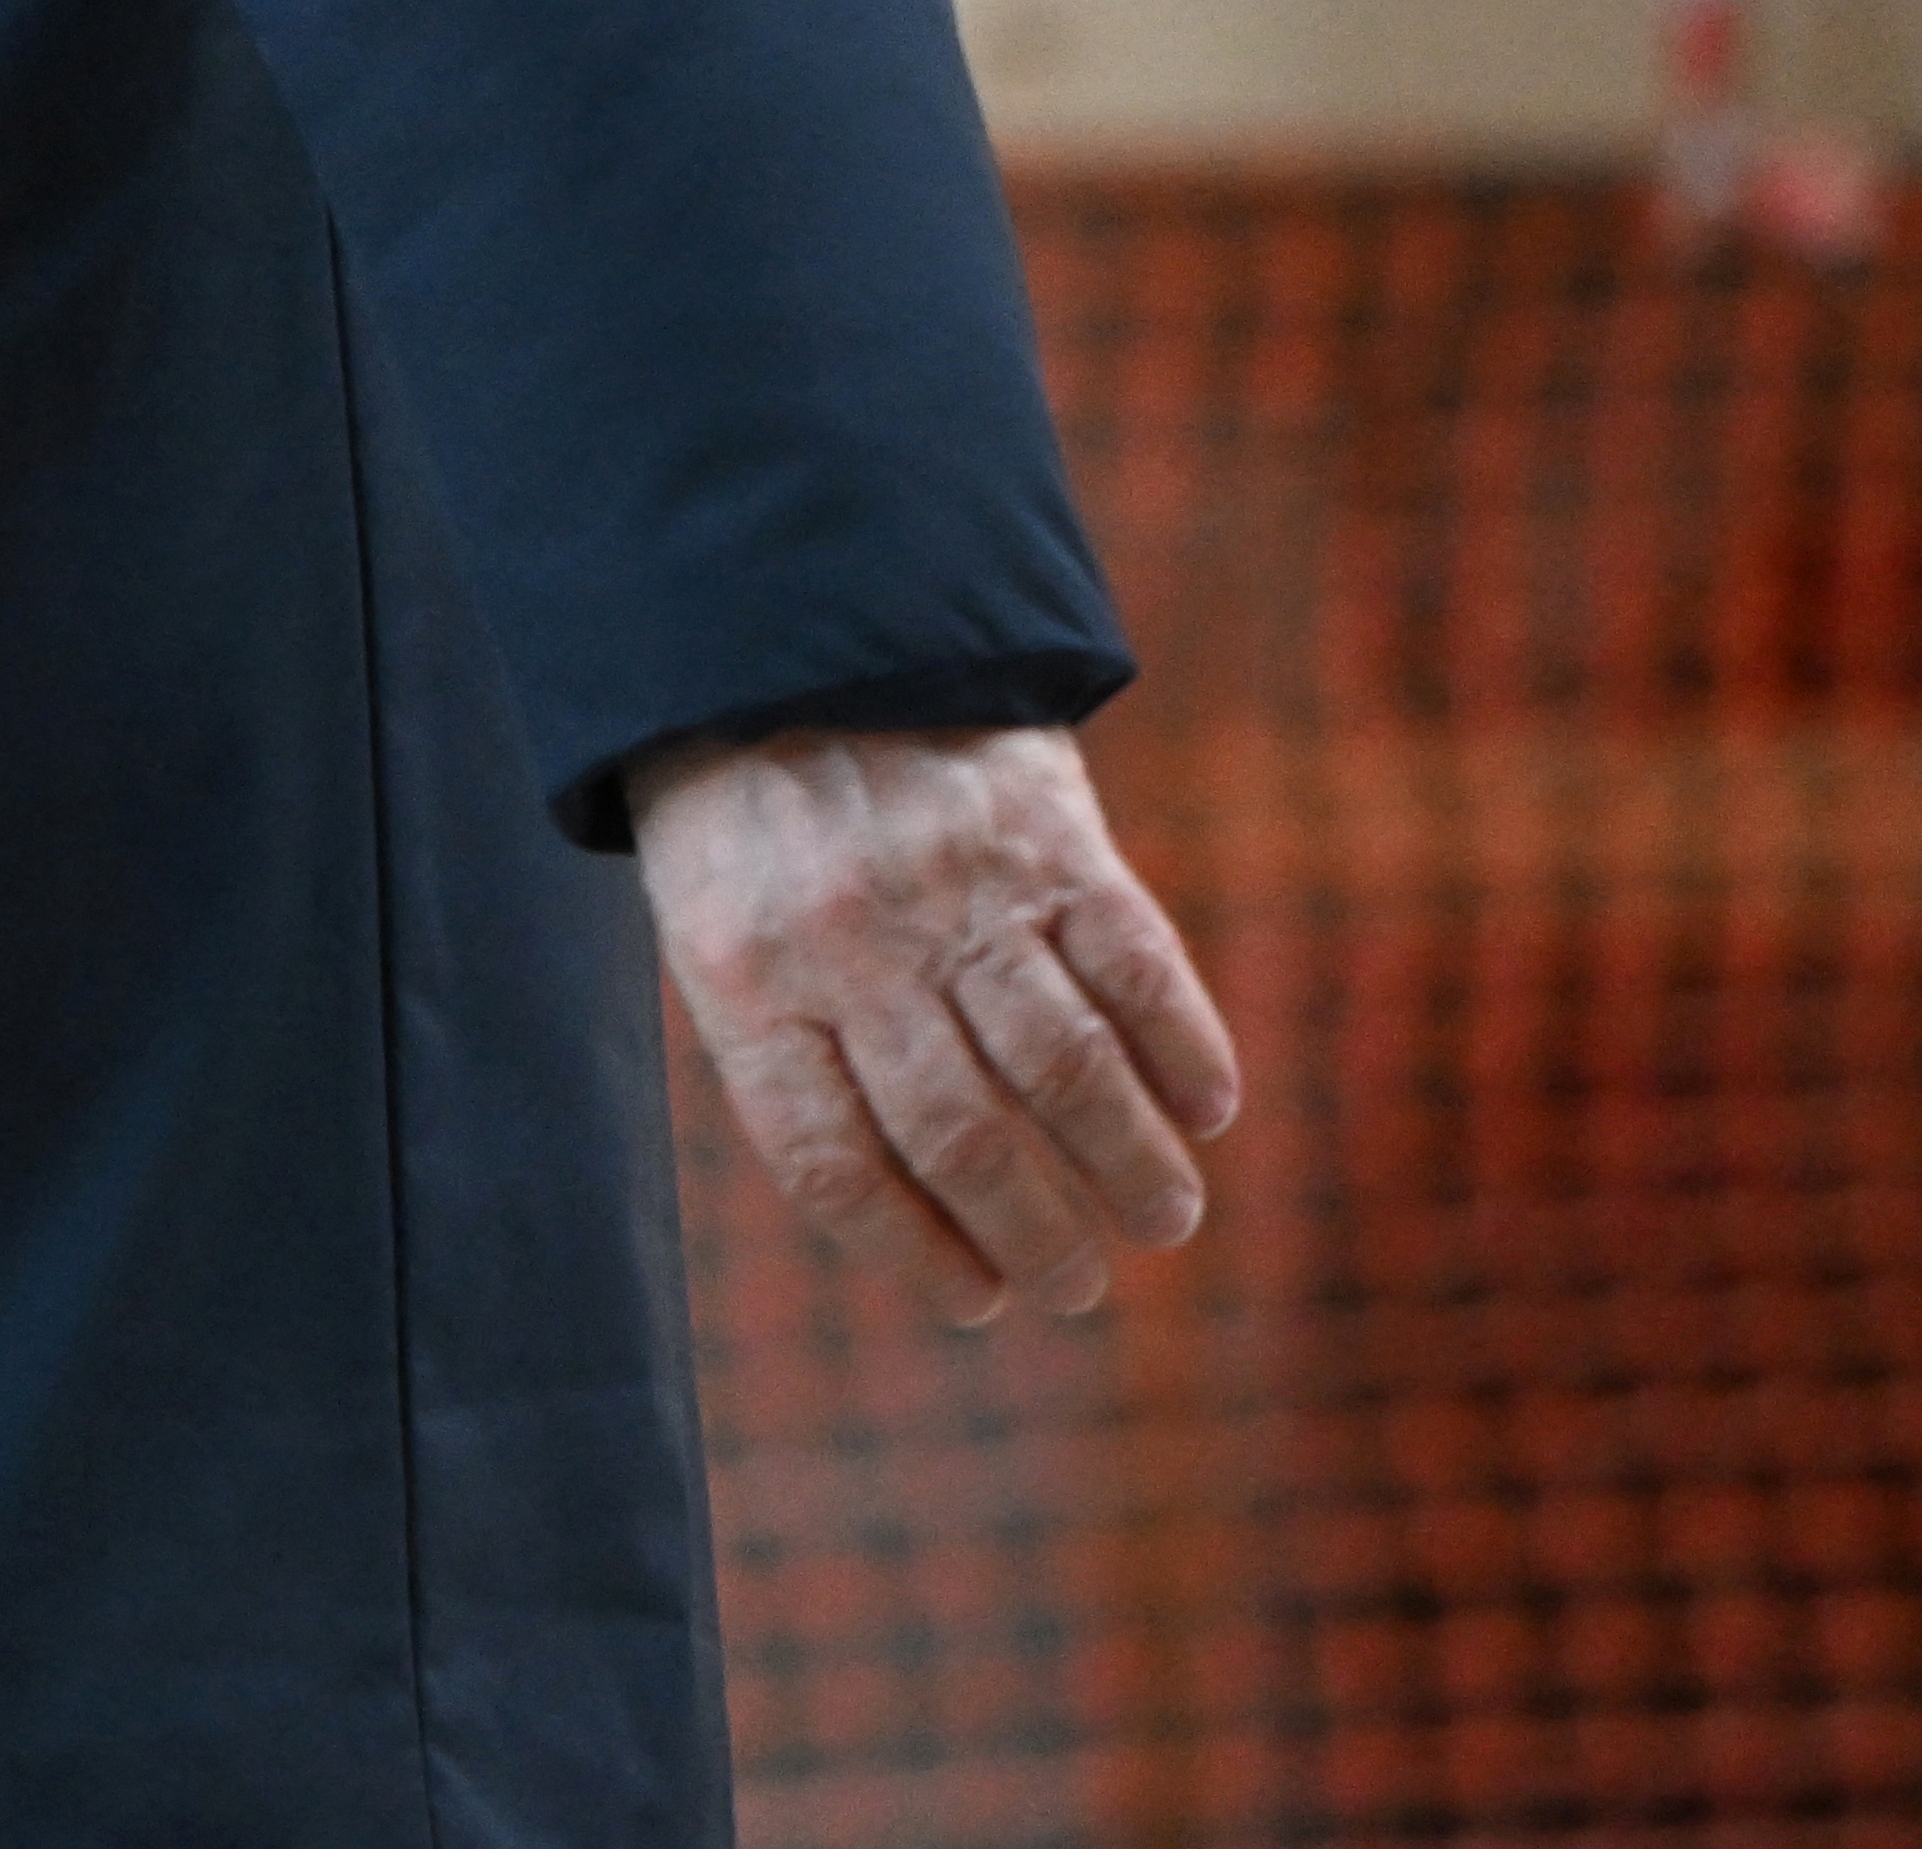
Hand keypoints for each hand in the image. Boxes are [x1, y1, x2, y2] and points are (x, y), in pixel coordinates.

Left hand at [634, 723, 1239, 1326]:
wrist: (786, 618)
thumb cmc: (747, 807)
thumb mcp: (717, 920)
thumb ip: (799, 1043)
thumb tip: (921, 1214)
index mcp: (746, 975)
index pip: (833, 1162)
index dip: (914, 1251)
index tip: (978, 1304)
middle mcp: (850, 941)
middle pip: (960, 1136)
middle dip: (1035, 1237)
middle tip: (1077, 1286)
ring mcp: (955, 886)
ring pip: (1063, 1072)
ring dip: (1128, 1171)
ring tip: (1161, 1223)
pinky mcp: (1046, 830)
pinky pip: (1136, 966)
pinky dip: (1183, 1054)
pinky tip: (1204, 1114)